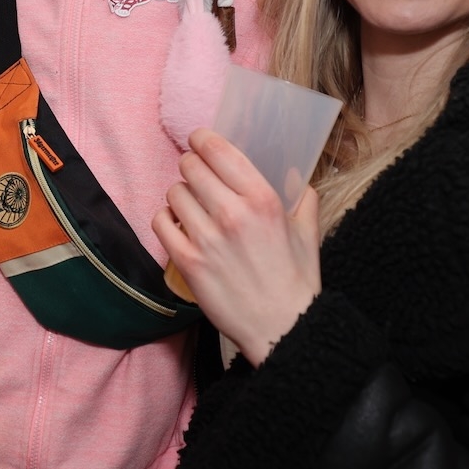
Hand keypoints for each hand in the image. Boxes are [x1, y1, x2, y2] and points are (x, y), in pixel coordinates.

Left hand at [151, 128, 321, 366]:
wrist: (282, 327)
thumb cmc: (296, 280)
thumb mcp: (307, 232)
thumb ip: (302, 197)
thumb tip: (294, 175)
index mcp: (263, 199)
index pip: (218, 151)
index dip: (202, 140)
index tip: (199, 142)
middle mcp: (232, 213)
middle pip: (191, 167)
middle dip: (192, 168)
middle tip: (197, 179)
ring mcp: (207, 238)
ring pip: (174, 193)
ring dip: (180, 196)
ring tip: (191, 207)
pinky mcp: (188, 263)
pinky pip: (161, 223)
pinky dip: (166, 220)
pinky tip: (178, 226)